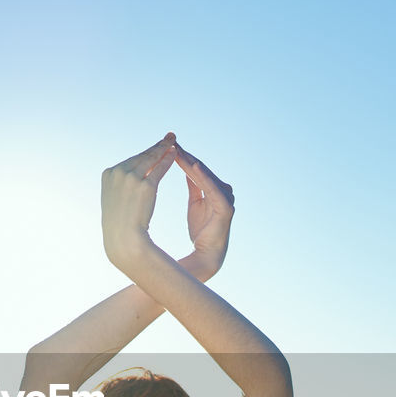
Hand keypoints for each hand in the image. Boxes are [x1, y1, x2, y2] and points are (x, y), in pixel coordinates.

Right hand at [100, 132, 177, 266]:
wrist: (123, 240)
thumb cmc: (119, 225)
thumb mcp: (115, 200)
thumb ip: (121, 186)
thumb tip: (131, 181)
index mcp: (108, 174)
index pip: (131, 161)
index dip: (145, 154)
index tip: (154, 147)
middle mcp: (118, 172)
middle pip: (142, 156)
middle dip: (157, 146)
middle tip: (169, 137)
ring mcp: (131, 178)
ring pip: (151, 159)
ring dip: (164, 149)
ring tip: (174, 142)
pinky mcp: (145, 185)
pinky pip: (160, 169)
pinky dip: (168, 160)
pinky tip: (175, 154)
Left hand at [175, 143, 234, 279]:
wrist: (206, 254)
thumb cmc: (201, 230)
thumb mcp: (195, 202)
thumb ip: (195, 185)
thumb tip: (189, 169)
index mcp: (215, 188)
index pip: (197, 169)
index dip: (184, 157)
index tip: (169, 145)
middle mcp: (223, 190)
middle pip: (202, 169)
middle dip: (187, 156)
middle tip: (172, 143)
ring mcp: (226, 198)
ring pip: (207, 176)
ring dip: (193, 164)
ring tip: (180, 151)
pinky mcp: (226, 208)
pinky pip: (213, 190)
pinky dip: (205, 178)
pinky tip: (194, 167)